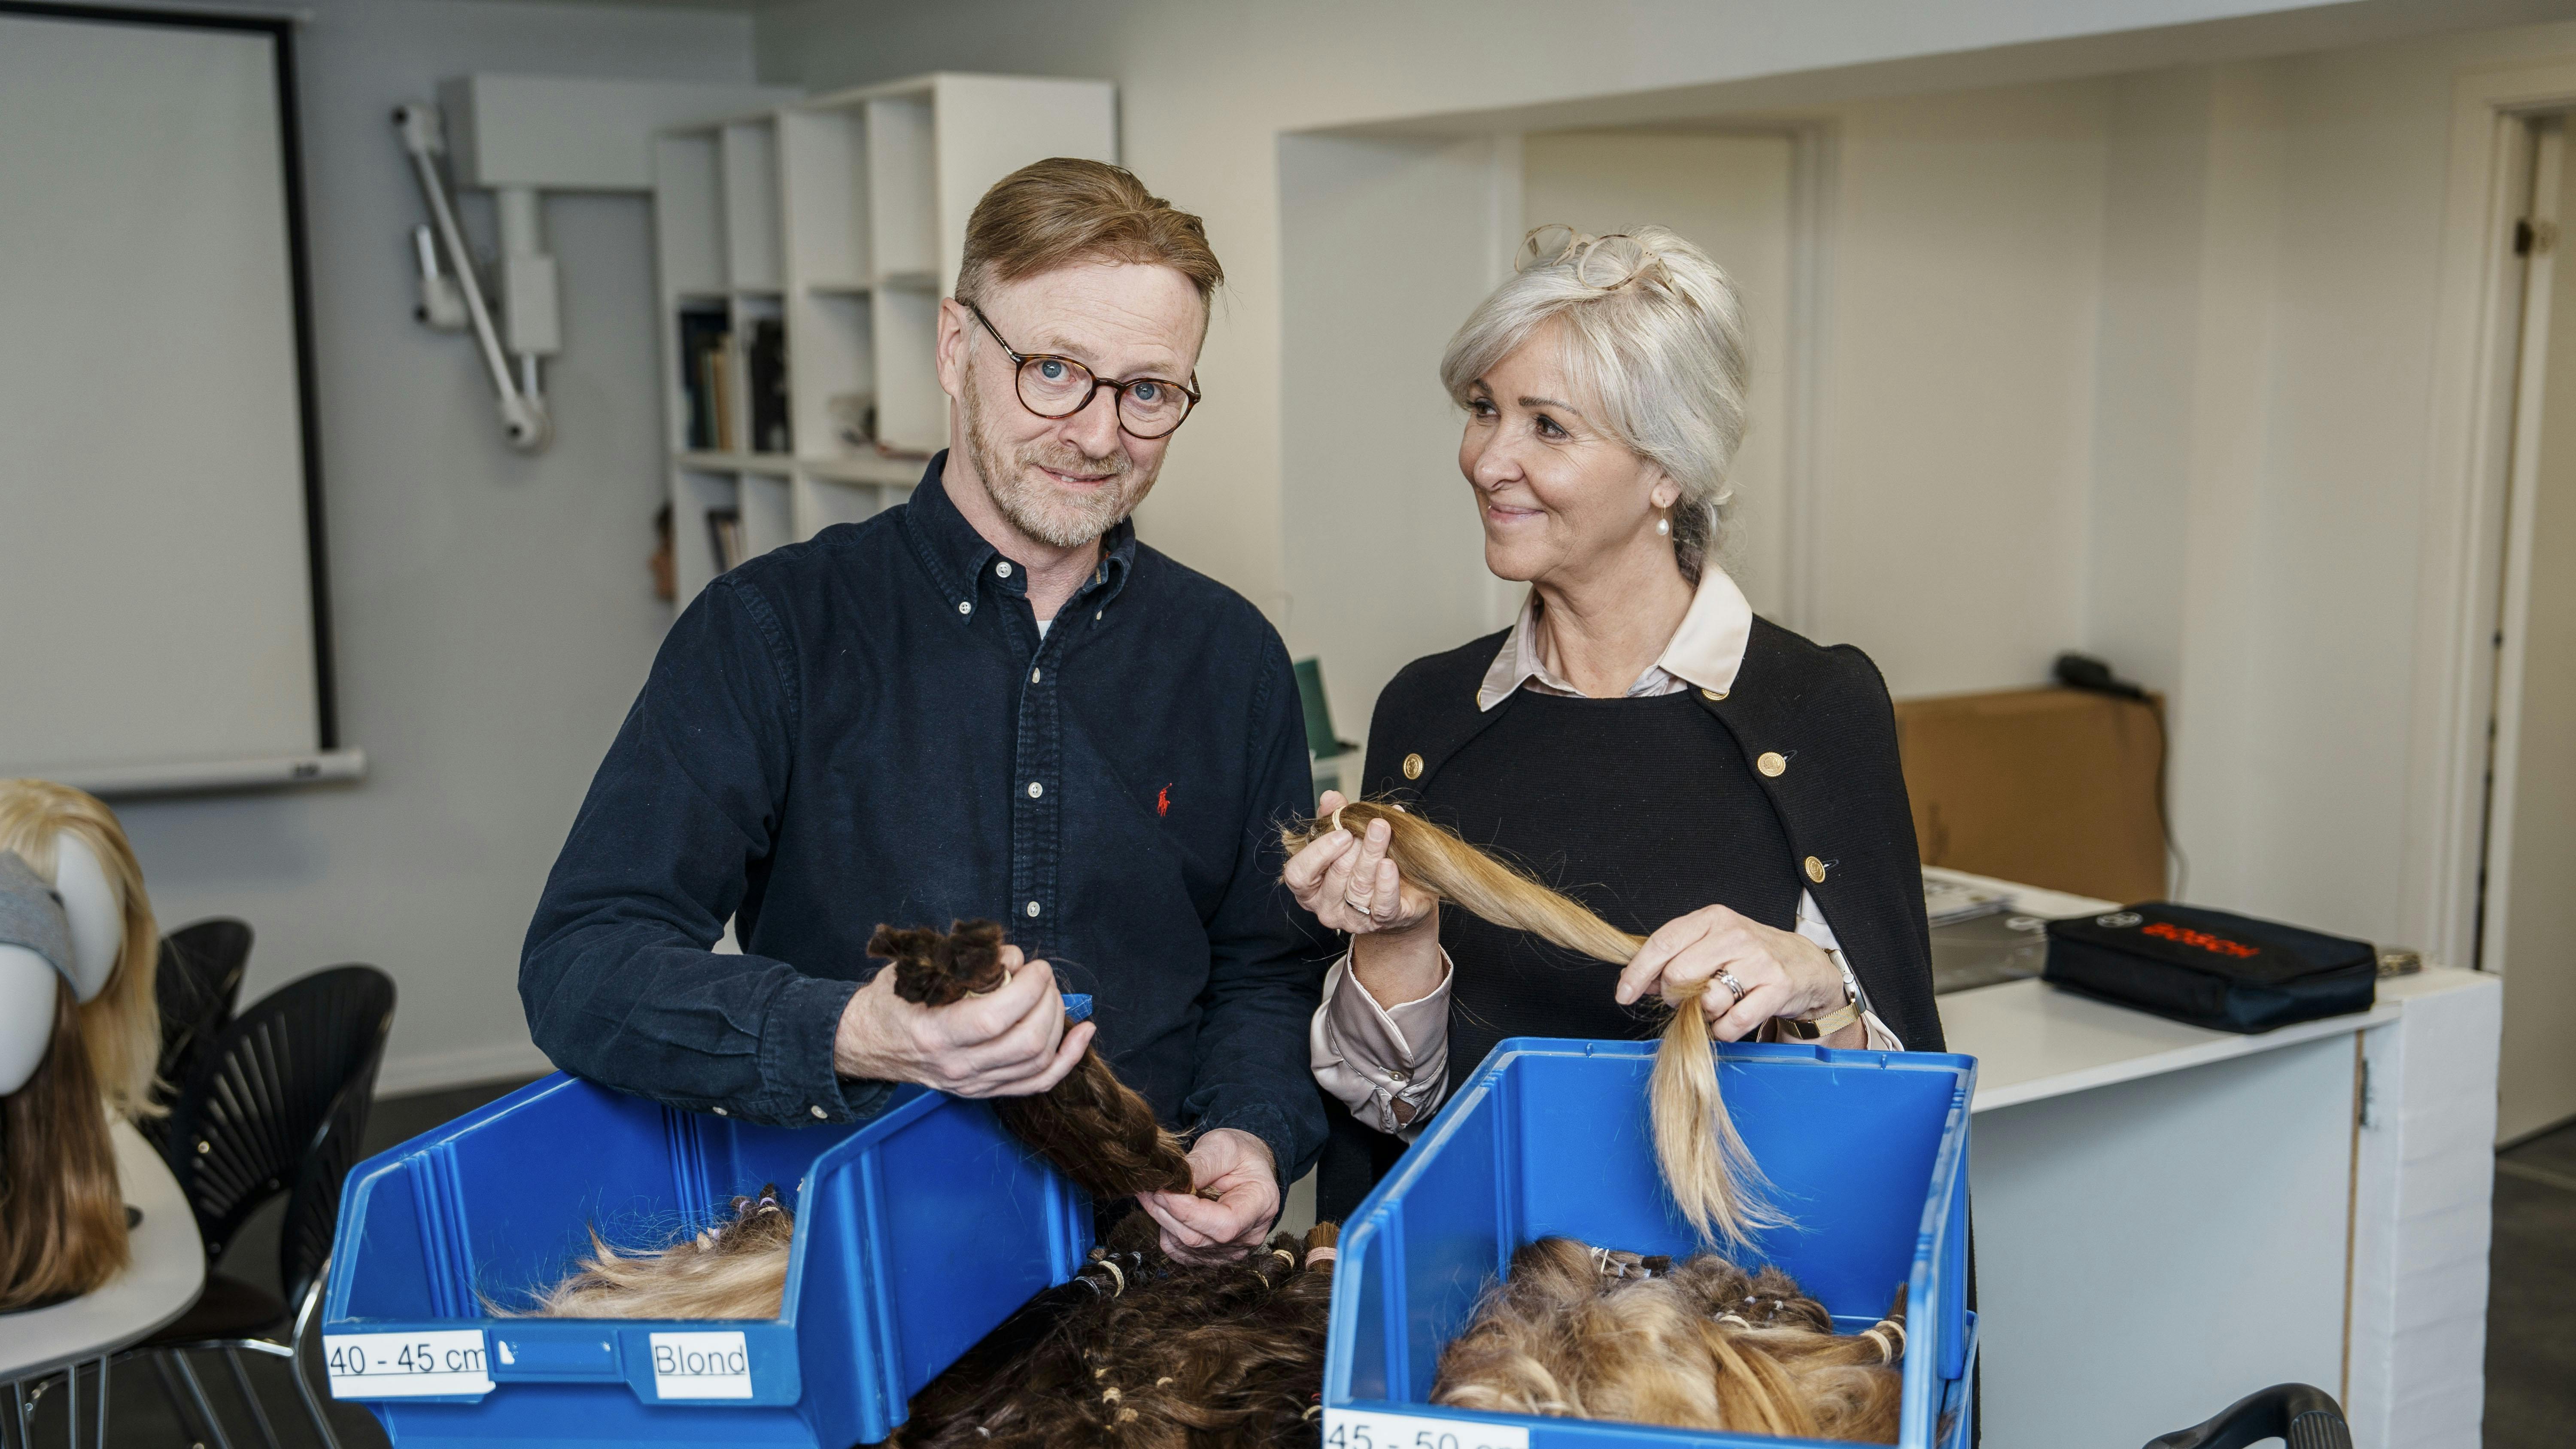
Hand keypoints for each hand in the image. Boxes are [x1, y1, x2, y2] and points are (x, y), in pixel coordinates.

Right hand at [833, 942, 1093, 1096]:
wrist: (867, 1043)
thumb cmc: (891, 1000)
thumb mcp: (917, 971)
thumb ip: (964, 962)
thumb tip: (1013, 959)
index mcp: (935, 1034)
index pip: (995, 1018)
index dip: (1027, 989)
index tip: (1033, 965)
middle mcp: (956, 1067)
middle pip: (1026, 1043)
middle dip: (1047, 1001)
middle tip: (1042, 975)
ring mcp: (972, 1084)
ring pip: (1037, 1063)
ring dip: (1058, 1023)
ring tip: (1052, 994)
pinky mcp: (984, 1091)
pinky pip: (1037, 1083)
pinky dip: (1068, 1058)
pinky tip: (1084, 1033)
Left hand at [1135, 1128, 1279, 1262]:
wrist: (1245, 1168)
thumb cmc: (1239, 1155)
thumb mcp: (1223, 1146)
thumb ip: (1201, 1164)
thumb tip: (1172, 1183)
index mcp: (1261, 1204)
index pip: (1224, 1224)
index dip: (1188, 1212)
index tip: (1163, 1189)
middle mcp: (1250, 1235)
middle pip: (1200, 1238)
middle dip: (1168, 1213)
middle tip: (1148, 1187)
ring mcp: (1232, 1250)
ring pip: (1186, 1246)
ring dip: (1163, 1220)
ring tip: (1151, 1193)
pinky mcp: (1213, 1255)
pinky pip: (1181, 1252)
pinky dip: (1167, 1230)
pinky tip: (1162, 1208)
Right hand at [1283, 791, 1436, 937]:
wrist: (1404, 893)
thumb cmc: (1365, 863)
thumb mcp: (1347, 839)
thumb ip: (1334, 819)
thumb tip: (1331, 798)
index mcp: (1309, 887)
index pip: (1298, 875)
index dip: (1317, 853)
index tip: (1341, 832)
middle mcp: (1326, 907)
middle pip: (1335, 876)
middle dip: (1354, 847)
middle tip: (1372, 824)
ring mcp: (1353, 919)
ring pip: (1359, 887)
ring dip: (1372, 854)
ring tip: (1383, 829)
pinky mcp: (1382, 922)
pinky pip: (1382, 906)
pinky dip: (1386, 884)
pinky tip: (1389, 864)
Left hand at [1613, 905, 1848, 1042]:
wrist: (1805, 964)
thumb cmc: (1748, 955)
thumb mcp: (1710, 944)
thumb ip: (1673, 959)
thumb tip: (1635, 982)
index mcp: (1712, 918)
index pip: (1663, 943)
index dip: (1637, 973)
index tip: (1623, 994)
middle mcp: (1735, 935)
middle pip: (1678, 974)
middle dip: (1673, 995)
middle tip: (1684, 999)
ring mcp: (1758, 961)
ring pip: (1706, 1000)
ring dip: (1702, 1014)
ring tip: (1714, 1006)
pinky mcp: (1777, 988)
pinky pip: (1732, 1022)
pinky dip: (1723, 1030)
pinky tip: (1728, 1020)